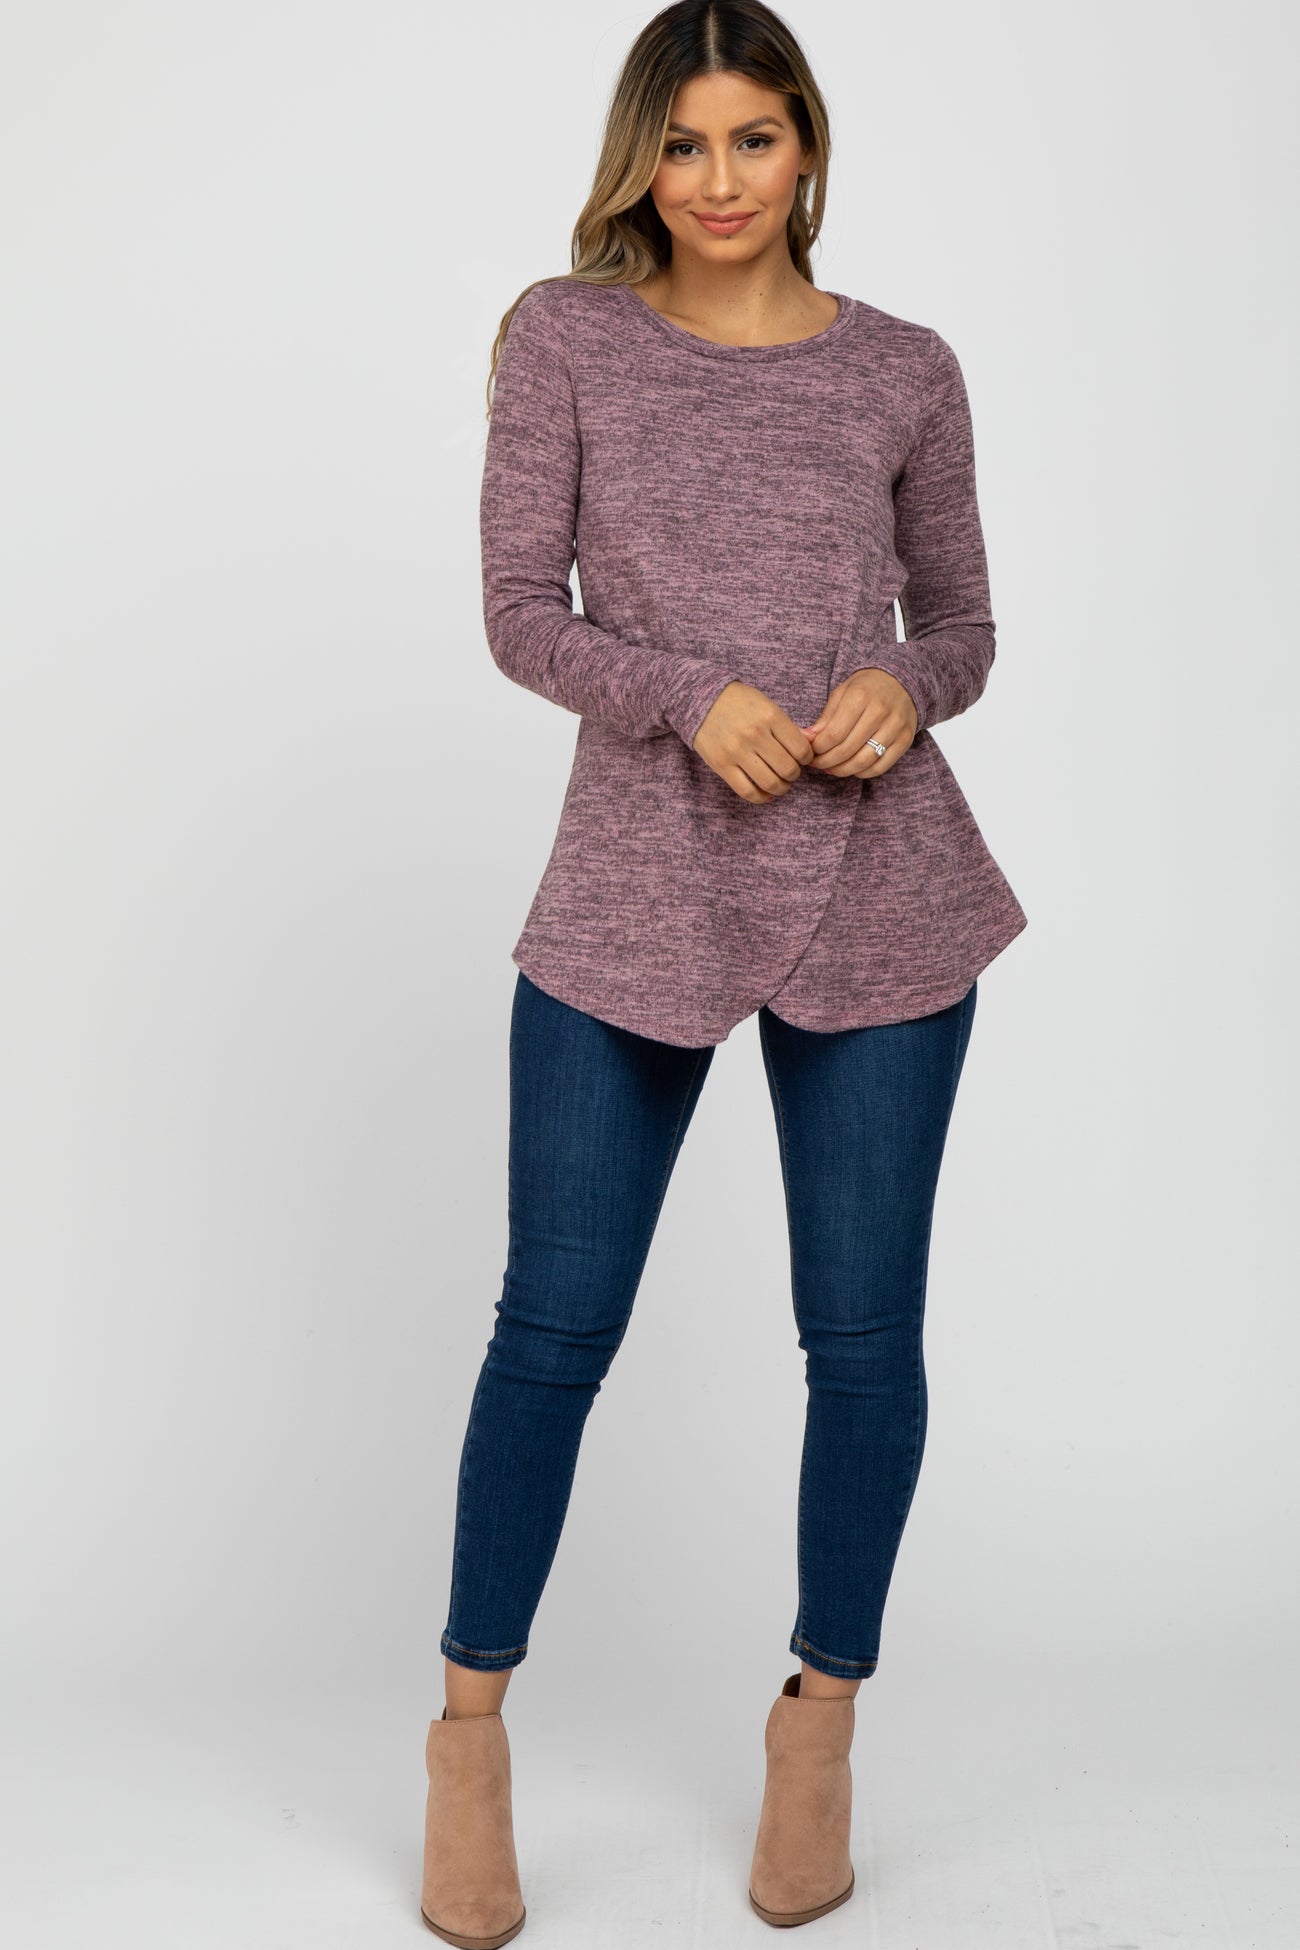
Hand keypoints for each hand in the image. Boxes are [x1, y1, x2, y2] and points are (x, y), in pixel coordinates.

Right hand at [692, 682, 814, 802]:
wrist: (700, 700)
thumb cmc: (739, 702)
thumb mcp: (767, 705)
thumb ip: (788, 726)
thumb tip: (812, 744)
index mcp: (770, 716)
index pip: (801, 749)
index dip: (807, 758)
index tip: (802, 758)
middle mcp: (755, 734)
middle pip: (788, 769)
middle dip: (794, 774)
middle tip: (790, 771)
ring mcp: (737, 751)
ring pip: (771, 783)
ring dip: (781, 788)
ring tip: (780, 783)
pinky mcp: (721, 765)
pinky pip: (747, 792)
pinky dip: (762, 797)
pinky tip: (765, 793)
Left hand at [800, 668, 917, 778]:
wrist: (902, 682)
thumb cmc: (866, 688)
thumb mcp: (842, 692)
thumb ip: (825, 717)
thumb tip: (806, 739)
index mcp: (860, 697)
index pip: (833, 734)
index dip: (818, 748)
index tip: (811, 751)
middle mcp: (880, 712)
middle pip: (846, 750)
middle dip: (826, 762)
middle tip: (817, 763)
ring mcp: (895, 727)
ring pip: (863, 761)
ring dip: (842, 770)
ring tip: (832, 768)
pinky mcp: (905, 740)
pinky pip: (880, 766)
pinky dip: (863, 773)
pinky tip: (852, 768)